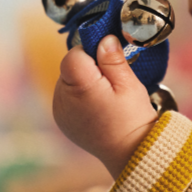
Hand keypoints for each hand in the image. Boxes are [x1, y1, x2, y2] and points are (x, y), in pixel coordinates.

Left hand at [53, 35, 159, 178]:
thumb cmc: (132, 118)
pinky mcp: (61, 119)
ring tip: (105, 97)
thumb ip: (112, 59)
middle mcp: (62, 99)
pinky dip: (79, 96)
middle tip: (111, 82)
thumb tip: (103, 38)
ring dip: (83, 82)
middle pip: (69, 67)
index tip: (108, 61)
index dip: (91, 53)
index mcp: (78, 87)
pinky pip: (67, 96)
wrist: (130, 152)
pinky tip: (97, 106)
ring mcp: (59, 110)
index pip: (74, 55)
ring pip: (67, 80)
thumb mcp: (128, 84)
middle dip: (88, 68)